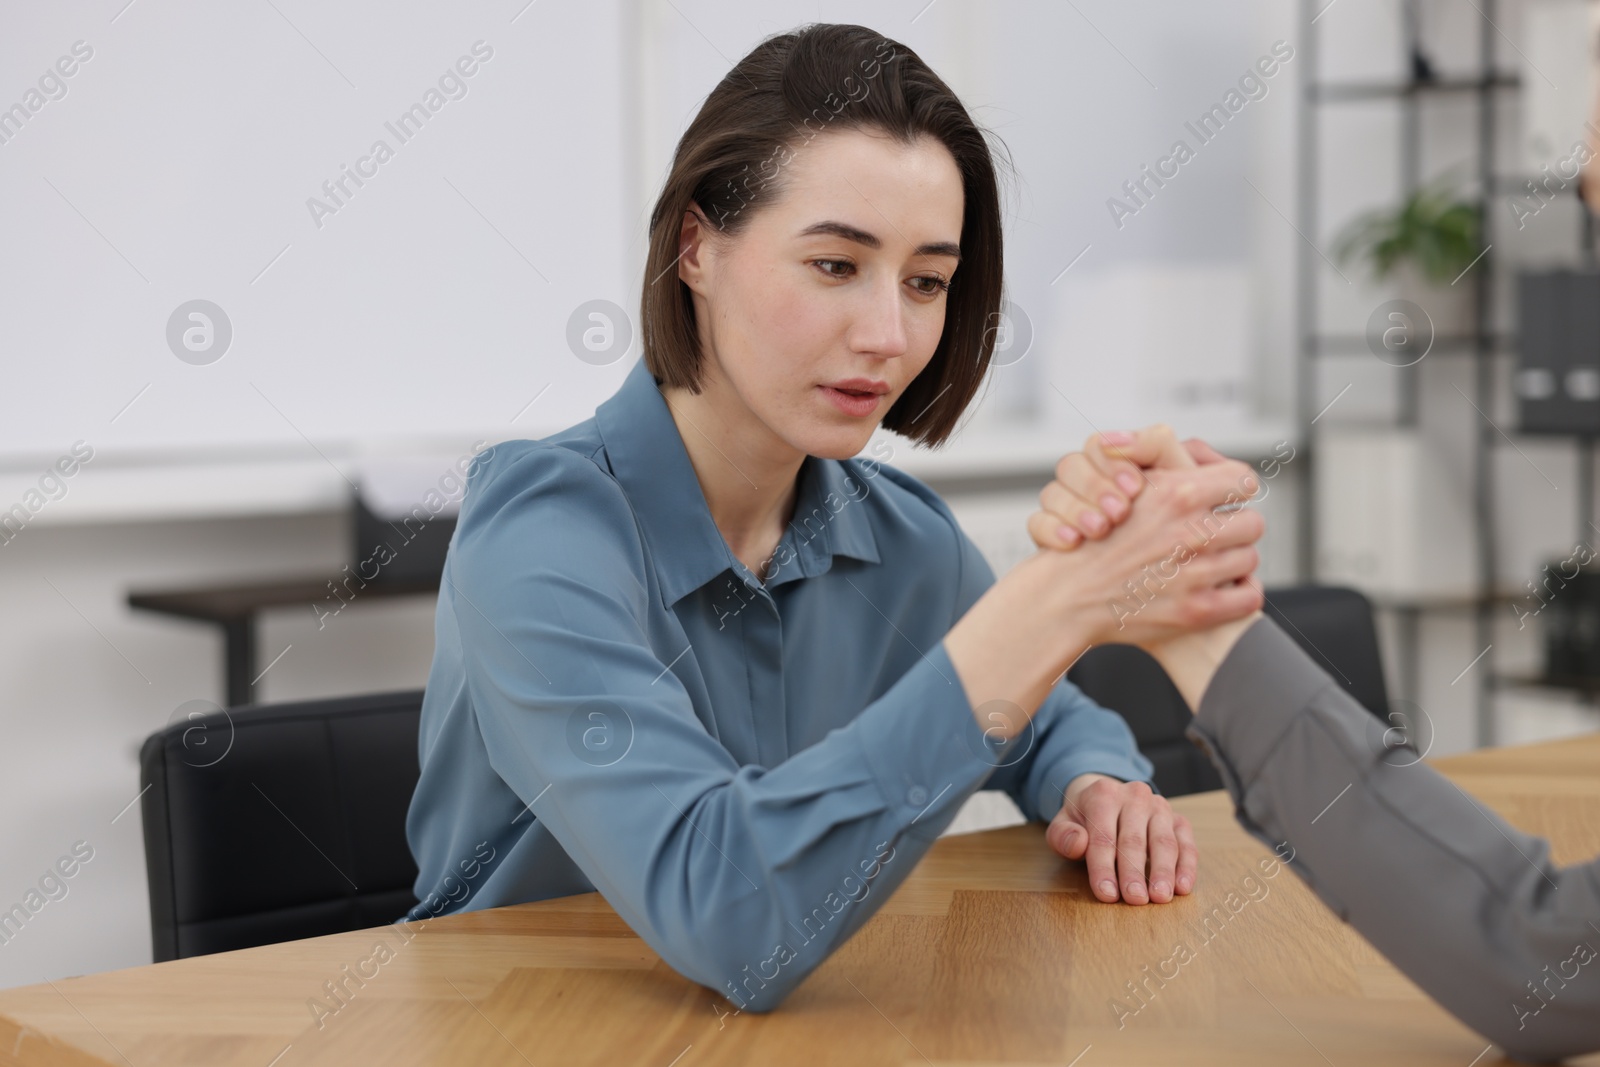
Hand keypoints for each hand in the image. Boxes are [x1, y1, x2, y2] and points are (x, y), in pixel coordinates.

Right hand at [1012, 431, 1262, 648]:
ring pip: (1249, 559)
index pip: (1243, 480)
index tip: (1225, 499)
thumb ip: (1162, 459)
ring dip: (1233, 561)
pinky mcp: (1198, 610)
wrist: (1069, 596)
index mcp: (1178, 494)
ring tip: (1211, 563)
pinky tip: (1222, 590)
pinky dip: (1239, 594)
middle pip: (1253, 522)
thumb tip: (1202, 454)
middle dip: (1235, 527)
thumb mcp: (1126, 485)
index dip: (1234, 489)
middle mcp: (1191, 532)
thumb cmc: (1094, 539)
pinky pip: (1248, 597)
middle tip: (1216, 535)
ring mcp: (1197, 573)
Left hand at [1047, 773, 1195, 903]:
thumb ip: (1063, 836)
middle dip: (1133, 873)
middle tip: (1135, 900)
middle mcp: (1135, 796)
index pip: (1103, 837)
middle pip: (1134, 840)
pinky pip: (1186, 844)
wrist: (1107, 799)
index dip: (1104, 868)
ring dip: (1163, 871)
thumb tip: (1078, 844)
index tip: (1106, 894)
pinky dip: (1186, 866)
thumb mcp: (1063, 824)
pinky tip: (1183, 887)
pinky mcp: (1178, 820)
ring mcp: (1160, 807)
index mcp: (1103, 794)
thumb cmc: (1084, 820)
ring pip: (1164, 841)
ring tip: (1160, 897)